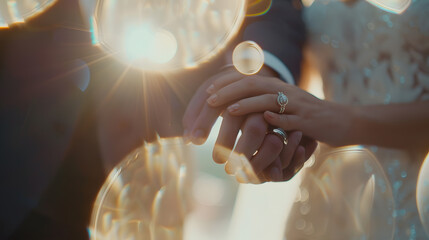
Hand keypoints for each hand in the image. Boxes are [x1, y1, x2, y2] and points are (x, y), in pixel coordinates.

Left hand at [183, 67, 316, 181]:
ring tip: (229, 110)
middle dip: (230, 92)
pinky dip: (278, 119)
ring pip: (270, 100)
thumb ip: (262, 104)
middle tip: (210, 100)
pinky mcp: (308, 121)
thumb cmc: (306, 117)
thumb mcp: (283, 107)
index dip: (226, 84)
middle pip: (254, 86)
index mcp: (277, 87)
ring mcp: (297, 105)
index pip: (247, 80)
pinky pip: (291, 118)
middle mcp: (286, 91)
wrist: (342, 121)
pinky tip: (265, 120)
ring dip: (248, 104)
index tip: (207, 92)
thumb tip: (234, 107)